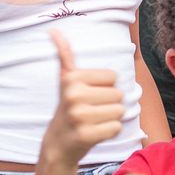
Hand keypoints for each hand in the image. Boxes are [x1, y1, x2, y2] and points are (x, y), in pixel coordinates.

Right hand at [40, 31, 124, 168]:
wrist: (57, 144)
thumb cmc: (69, 107)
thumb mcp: (66, 80)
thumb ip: (65, 54)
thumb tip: (54, 30)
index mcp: (72, 78)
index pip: (113, 77)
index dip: (105, 87)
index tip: (88, 95)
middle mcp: (73, 95)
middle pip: (118, 94)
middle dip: (109, 104)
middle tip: (90, 111)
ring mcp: (79, 116)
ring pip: (120, 111)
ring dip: (110, 118)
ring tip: (92, 121)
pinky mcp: (86, 135)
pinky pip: (116, 127)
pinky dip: (109, 132)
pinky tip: (94, 133)